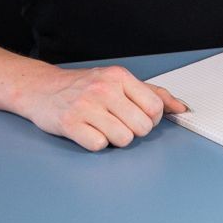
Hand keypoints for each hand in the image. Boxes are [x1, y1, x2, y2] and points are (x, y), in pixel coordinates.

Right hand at [15, 64, 187, 150]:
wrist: (42, 88)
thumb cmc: (83, 87)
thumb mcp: (118, 82)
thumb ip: (152, 94)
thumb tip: (181, 108)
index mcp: (119, 77)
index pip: (155, 108)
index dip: (151, 119)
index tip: (138, 116)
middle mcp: (104, 89)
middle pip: (142, 127)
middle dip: (133, 130)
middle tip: (116, 122)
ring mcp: (86, 106)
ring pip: (123, 139)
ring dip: (114, 138)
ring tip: (101, 126)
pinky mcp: (70, 123)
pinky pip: (99, 145)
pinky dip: (95, 143)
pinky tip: (87, 131)